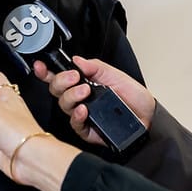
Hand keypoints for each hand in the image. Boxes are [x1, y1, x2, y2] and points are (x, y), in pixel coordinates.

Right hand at [33, 56, 153, 145]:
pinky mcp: (88, 130)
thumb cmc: (134, 97)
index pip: (59, 77)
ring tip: (86, 91)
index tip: (41, 66)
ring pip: (63, 105)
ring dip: (71, 95)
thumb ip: (94, 67)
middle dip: (60, 81)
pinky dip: (77, 115)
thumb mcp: (115, 75)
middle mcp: (79, 99)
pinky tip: (83, 109)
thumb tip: (76, 60)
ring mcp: (82, 114)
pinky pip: (75, 124)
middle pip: (56, 90)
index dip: (46, 72)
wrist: (149, 117)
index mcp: (82, 83)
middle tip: (74, 77)